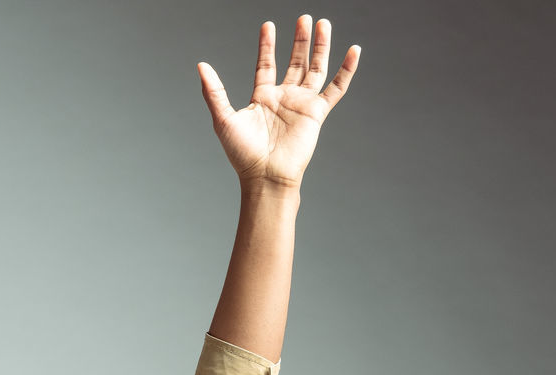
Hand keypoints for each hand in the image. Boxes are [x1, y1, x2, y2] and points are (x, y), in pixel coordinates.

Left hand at [197, 15, 359, 188]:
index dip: (267, 45)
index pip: (266, 64)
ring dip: (320, 47)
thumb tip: (201, 66)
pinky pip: (336, 88)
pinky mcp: (317, 113)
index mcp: (262, 98)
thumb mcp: (223, 118)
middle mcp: (284, 98)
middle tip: (304, 18)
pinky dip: (347, 69)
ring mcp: (302, 104)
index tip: (268, 25)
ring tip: (323, 24)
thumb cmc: (242, 154)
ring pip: (315, 68)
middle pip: (294, 62)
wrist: (265, 175)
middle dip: (299, 40)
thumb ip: (214, 91)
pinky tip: (354, 51)